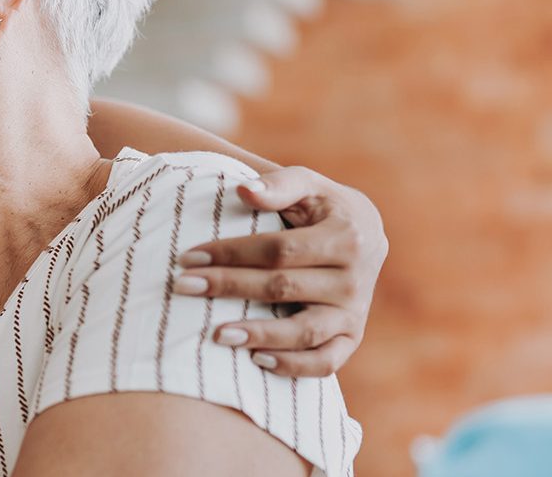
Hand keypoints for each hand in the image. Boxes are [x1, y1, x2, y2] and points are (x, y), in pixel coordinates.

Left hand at [173, 166, 387, 376]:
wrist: (367, 235)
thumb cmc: (324, 206)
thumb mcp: (309, 185)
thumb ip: (279, 185)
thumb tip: (243, 190)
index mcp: (345, 238)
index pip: (279, 250)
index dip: (232, 253)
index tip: (189, 257)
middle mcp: (354, 279)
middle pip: (283, 287)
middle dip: (229, 287)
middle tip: (183, 287)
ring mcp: (354, 312)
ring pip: (306, 331)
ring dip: (260, 335)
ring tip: (217, 334)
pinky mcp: (352, 337)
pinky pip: (326, 361)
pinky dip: (294, 366)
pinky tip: (257, 360)